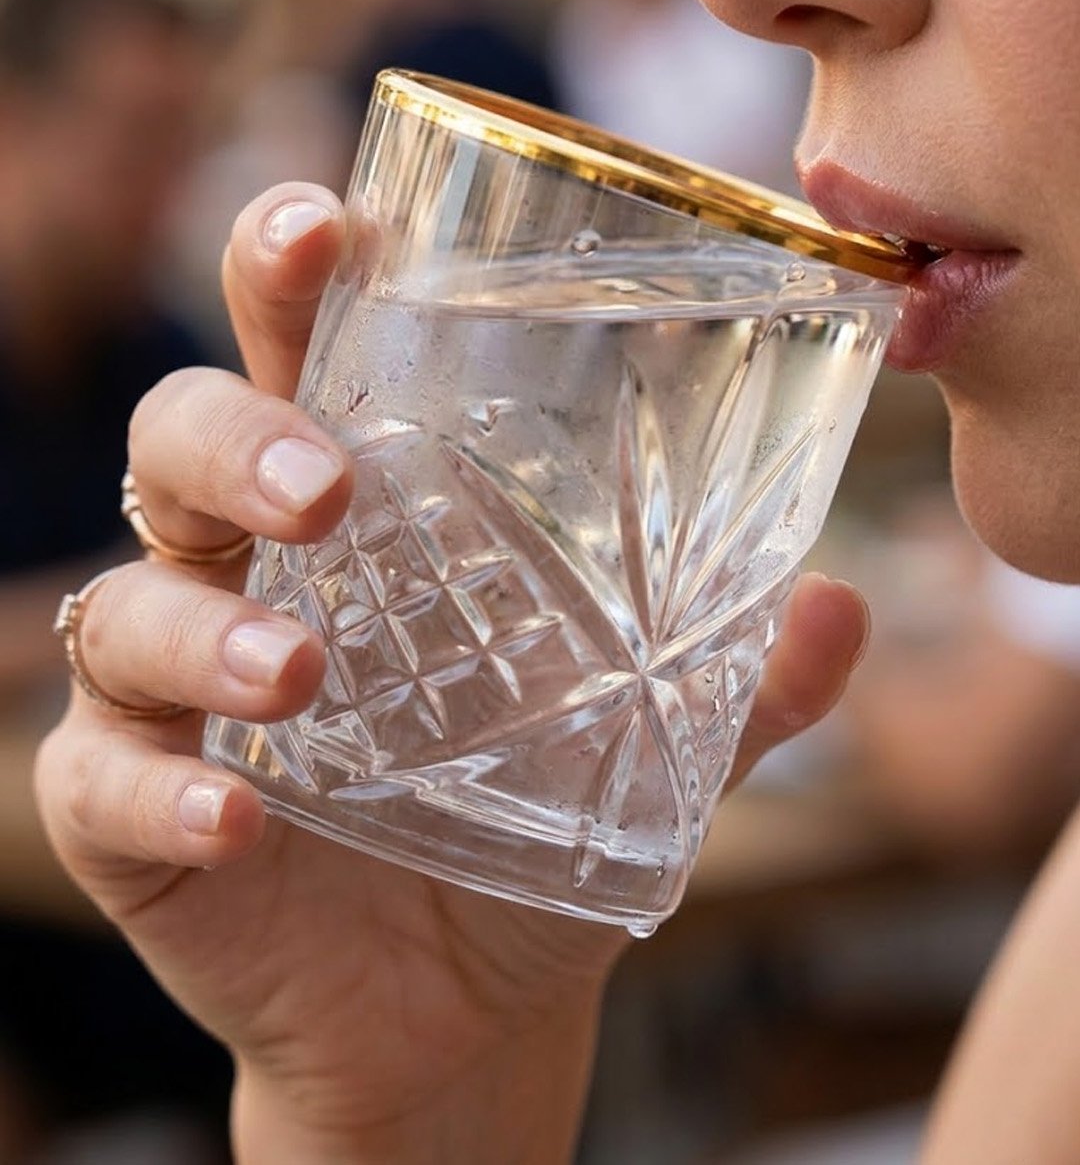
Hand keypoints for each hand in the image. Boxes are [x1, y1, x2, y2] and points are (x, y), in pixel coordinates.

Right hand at [35, 184, 870, 1164]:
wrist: (463, 1006)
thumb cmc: (530, 826)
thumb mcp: (640, 745)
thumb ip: (732, 679)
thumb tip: (843, 606)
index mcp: (359, 512)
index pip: (298, 351)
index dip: (287, 270)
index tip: (325, 228)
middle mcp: (247, 569)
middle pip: (179, 438)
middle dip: (233, 432)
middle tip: (329, 482)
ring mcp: (174, 687)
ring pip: (127, 600)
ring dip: (201, 623)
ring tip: (301, 673)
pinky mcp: (130, 808)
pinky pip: (104, 777)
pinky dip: (162, 792)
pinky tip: (238, 822)